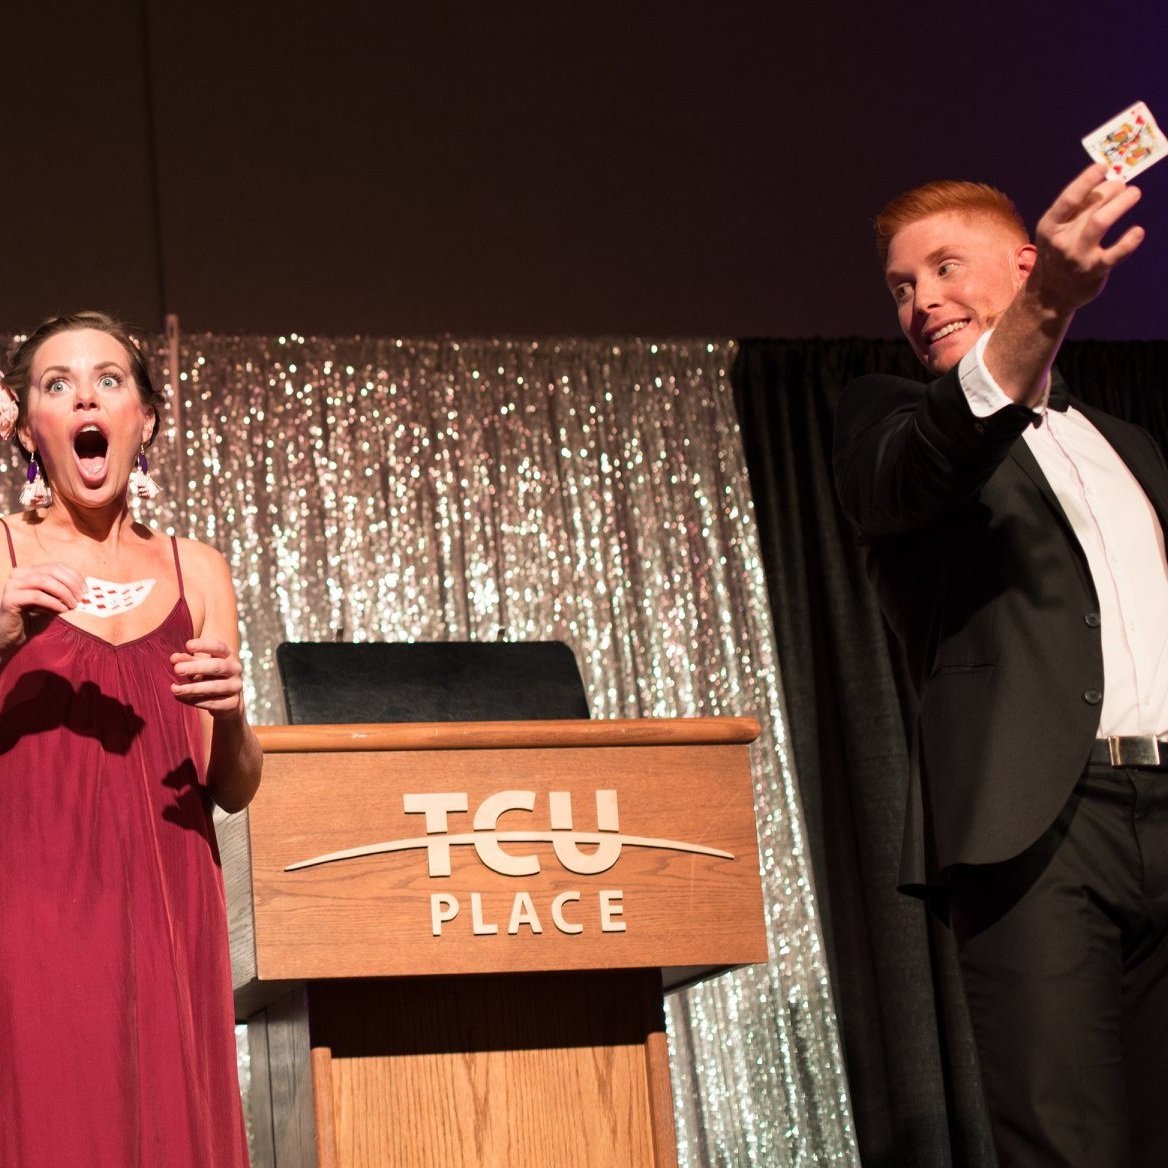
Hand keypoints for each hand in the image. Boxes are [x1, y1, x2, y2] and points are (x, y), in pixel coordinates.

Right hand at [0, 562, 85, 651]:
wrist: (13, 634)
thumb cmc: (34, 617)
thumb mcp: (54, 602)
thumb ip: (65, 593)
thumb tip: (84, 590)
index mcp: (30, 571)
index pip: (56, 566)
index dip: (74, 576)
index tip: (86, 590)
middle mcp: (19, 574)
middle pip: (52, 571)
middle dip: (71, 584)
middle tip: (81, 598)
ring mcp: (12, 585)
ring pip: (44, 581)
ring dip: (64, 593)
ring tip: (73, 605)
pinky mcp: (9, 599)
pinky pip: (37, 596)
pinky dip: (53, 602)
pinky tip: (62, 610)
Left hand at [170, 637, 244, 716]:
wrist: (228, 702)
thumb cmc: (210, 678)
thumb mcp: (199, 667)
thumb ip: (188, 661)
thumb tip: (174, 658)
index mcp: (228, 656)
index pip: (219, 647)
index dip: (204, 645)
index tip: (187, 645)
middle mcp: (235, 669)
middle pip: (218, 666)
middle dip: (196, 668)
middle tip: (177, 669)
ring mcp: (236, 687)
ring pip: (215, 687)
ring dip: (192, 688)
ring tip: (174, 688)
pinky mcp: (233, 703)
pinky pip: (212, 703)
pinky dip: (194, 701)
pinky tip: (181, 698)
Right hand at [1029, 162, 1145, 313]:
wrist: (1050, 295)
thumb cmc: (1059, 255)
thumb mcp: (1059, 231)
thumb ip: (1080, 209)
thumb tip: (1110, 181)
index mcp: (1050, 226)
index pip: (1069, 198)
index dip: (1087, 180)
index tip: (1103, 166)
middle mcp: (1061, 240)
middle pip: (1090, 206)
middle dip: (1111, 190)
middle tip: (1124, 185)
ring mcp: (1077, 255)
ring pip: (1100, 222)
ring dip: (1120, 204)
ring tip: (1134, 193)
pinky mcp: (1094, 270)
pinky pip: (1115, 253)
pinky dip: (1129, 241)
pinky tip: (1138, 231)